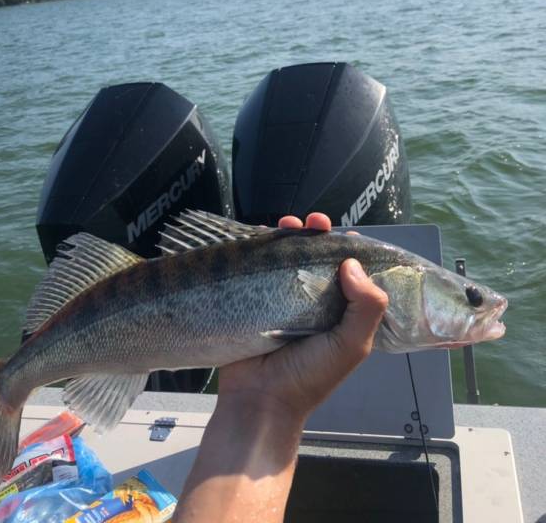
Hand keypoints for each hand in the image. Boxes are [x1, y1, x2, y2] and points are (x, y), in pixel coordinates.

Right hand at [218, 213, 387, 422]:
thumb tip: (352, 263)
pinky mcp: (256, 297)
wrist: (260, 399)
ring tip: (290, 223)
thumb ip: (366, 307)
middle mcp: (314, 302)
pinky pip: (262, 266)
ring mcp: (284, 298)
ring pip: (290, 257)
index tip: (345, 234)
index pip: (351, 273)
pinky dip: (264, 247)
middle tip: (315, 223)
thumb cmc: (311, 376)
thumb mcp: (352, 345)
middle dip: (319, 236)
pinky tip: (265, 233)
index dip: (350, 250)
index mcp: (341, 312)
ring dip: (292, 235)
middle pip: (319, 258)